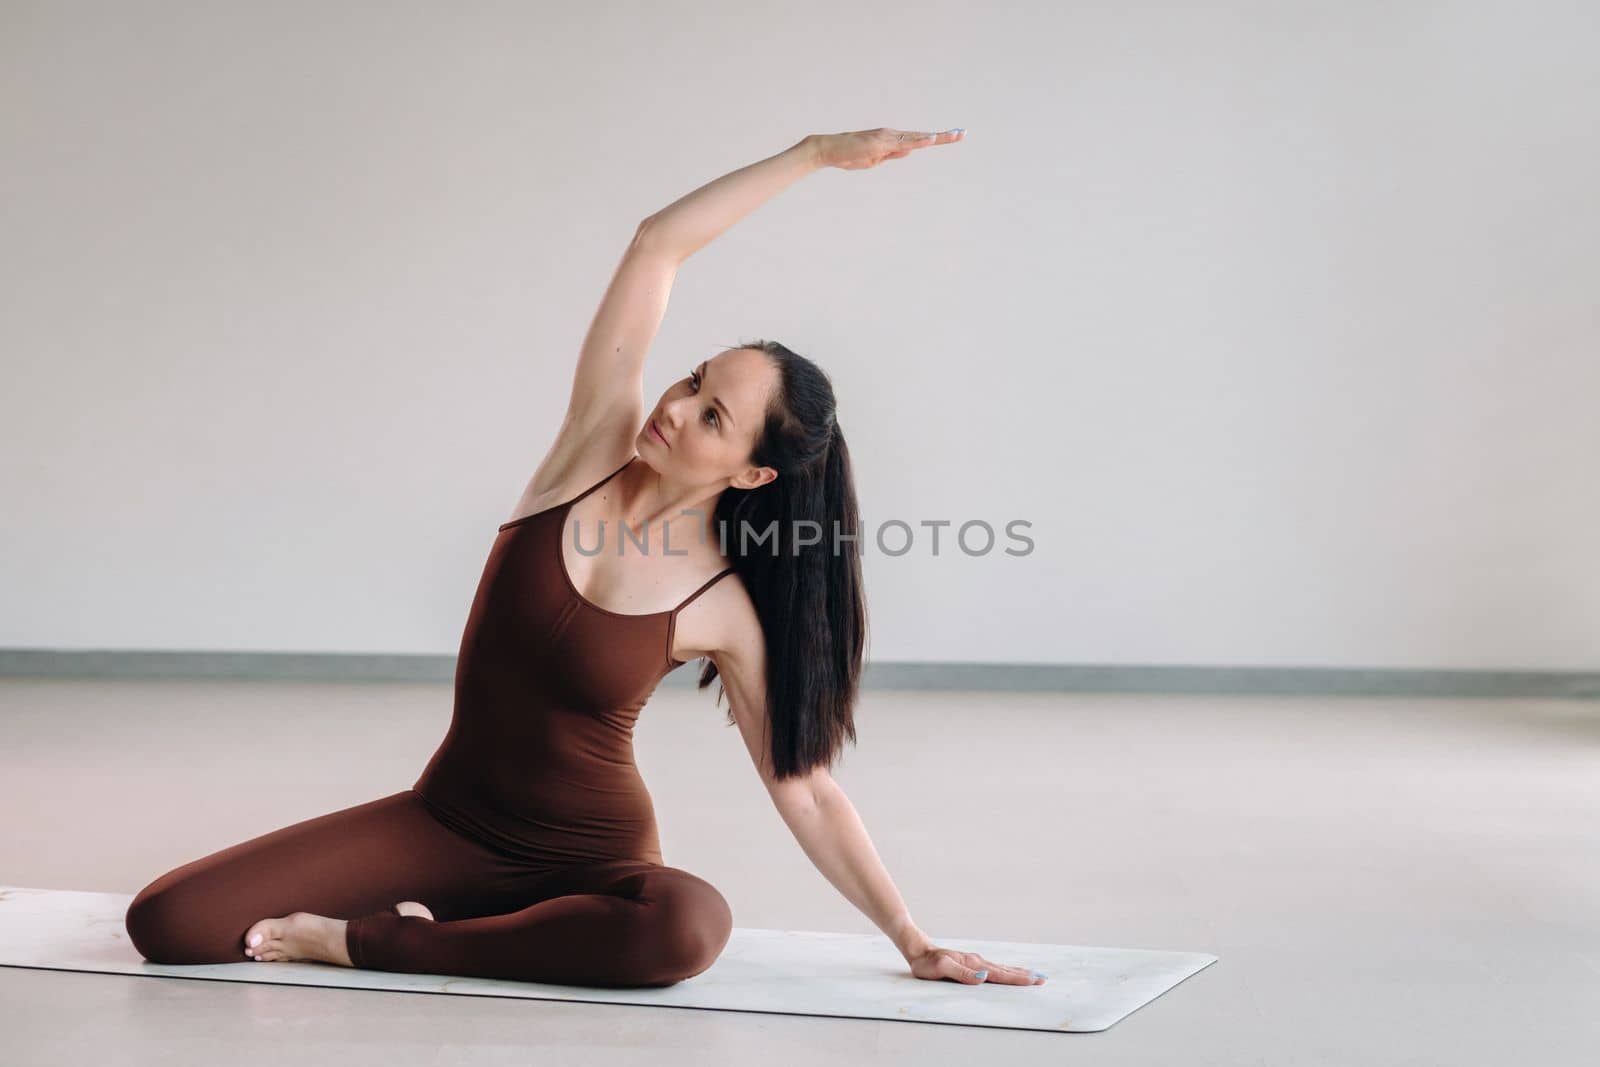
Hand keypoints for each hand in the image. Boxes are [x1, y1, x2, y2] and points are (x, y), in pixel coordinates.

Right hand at [809, 127, 964, 170]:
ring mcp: (886, 137)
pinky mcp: (879, 142)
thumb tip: (909, 151)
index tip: (953, 136)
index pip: (918, 139)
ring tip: (954, 135)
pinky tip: (930, 139)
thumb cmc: (849, 155)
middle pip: (922, 136)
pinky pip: (902, 142)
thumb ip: (891, 154)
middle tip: (963, 134)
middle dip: (943, 136)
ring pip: (916, 137)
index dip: (936, 139)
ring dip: (935, 137)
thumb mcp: (874, 159)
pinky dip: (917, 140)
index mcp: (892, 140)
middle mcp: (892, 135)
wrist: (828, 150)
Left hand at [907, 944, 1046, 985]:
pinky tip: (1008, 972)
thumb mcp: (942, 969)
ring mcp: (975, 962)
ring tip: (1033, 975)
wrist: (918, 950)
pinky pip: (993, 969)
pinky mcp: (971, 964)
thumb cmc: (927, 963)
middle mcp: (978, 962)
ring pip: (1002, 968)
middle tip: (1043, 979)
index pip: (1000, 974)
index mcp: (974, 964)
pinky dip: (1006, 971)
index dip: (1019, 979)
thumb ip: (963, 974)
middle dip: (1025, 975)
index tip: (1036, 980)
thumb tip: (984, 977)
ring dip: (1018, 973)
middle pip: (1006, 970)